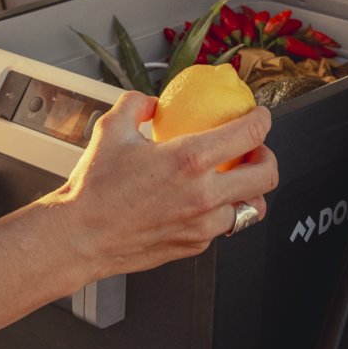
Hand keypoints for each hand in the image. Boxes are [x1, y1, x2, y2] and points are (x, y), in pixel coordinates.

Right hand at [54, 91, 276, 279]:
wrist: (79, 236)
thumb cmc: (93, 189)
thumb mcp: (111, 130)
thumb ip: (135, 105)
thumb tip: (150, 102)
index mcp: (189, 160)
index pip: (249, 134)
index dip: (262, 120)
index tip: (259, 117)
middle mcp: (204, 194)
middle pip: (266, 175)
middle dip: (268, 157)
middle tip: (255, 150)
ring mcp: (203, 224)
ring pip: (252, 208)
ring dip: (250, 191)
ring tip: (235, 180)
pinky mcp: (195, 246)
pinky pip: (223, 227)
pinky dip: (221, 212)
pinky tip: (204, 203)